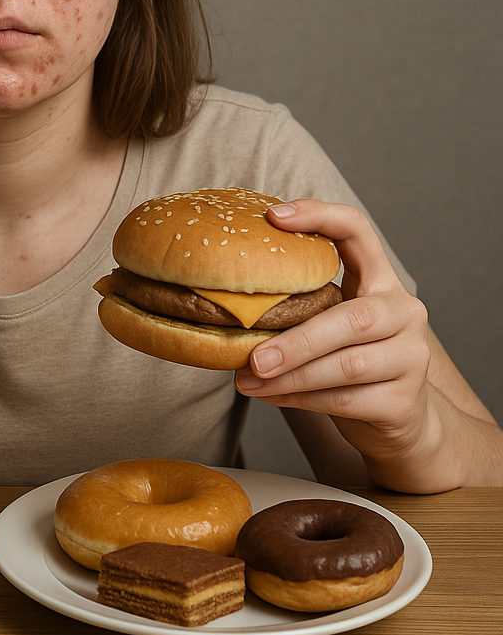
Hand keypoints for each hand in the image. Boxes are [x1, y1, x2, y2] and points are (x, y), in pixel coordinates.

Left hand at [234, 199, 432, 477]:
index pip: (357, 232)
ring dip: (290, 376)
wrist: (396, 419)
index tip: (274, 216)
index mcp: (381, 280)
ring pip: (346, 366)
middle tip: (251, 356)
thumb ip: (298, 306)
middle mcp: (404, 313)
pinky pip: (345, 399)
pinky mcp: (404, 402)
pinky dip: (300, 399)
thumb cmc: (345, 358)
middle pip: (352, 319)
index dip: (320, 216)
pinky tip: (268, 395)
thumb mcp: (328, 322)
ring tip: (247, 380)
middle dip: (296, 341)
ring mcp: (411, 358)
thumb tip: (224, 302)